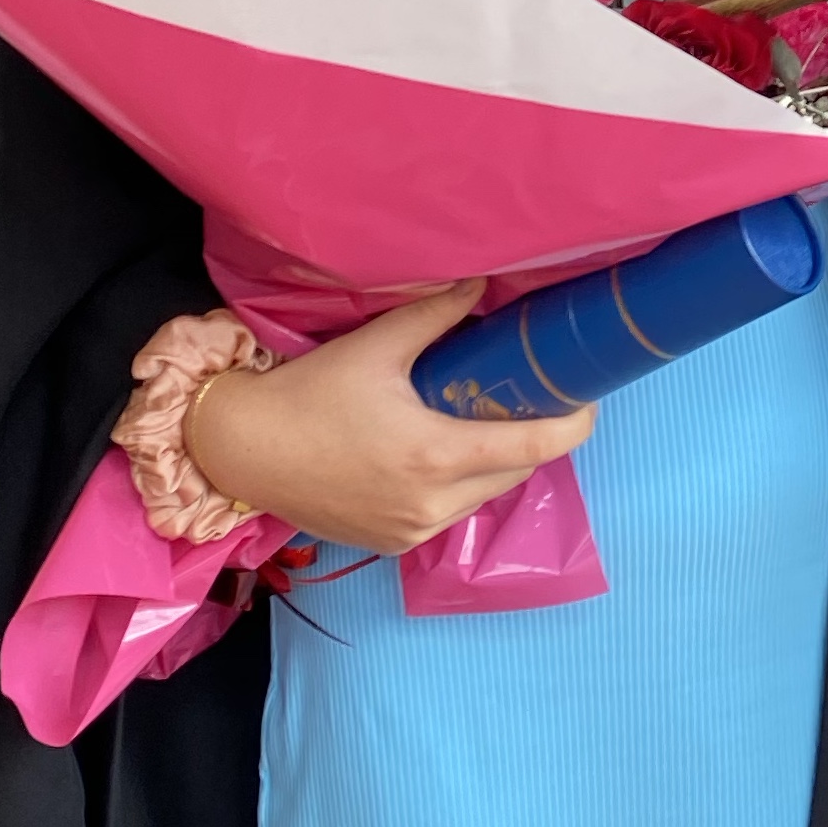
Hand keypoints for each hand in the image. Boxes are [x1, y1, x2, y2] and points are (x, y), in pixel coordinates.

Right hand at [183, 283, 594, 555]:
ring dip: (493, 464)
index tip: (586, 399)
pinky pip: (449, 514)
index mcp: (436, 455)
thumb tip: (485, 281)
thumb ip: (437, 314)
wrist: (241, 450)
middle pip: (515, 472)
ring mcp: (412, 531)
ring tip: (480, 420)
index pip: (536, 448)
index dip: (573, 425)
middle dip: (530, 437)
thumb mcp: (375, 346)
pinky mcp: (392, 544)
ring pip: (484, 497)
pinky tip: (438, 454)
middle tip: (524, 395)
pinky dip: (457, 486)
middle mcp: (432, 504)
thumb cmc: (308, 394)